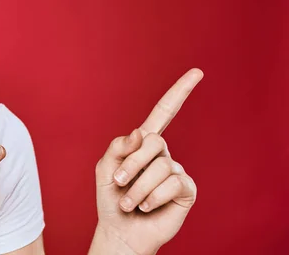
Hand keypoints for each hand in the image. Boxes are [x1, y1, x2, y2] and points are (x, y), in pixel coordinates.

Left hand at [92, 68, 202, 254]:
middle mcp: (163, 153)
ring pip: (160, 167)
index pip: (164, 113)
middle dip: (131, 164)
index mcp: (144, 143)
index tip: (197, 72)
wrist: (120, 230)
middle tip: (117, 183)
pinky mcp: (186, 190)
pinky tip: (146, 206)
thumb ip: (118, 147)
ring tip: (129, 202)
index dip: (179, 92)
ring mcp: (176, 171)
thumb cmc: (112, 197)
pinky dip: (152, 197)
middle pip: (154, 142)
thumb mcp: (105, 168)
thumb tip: (141, 133)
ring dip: (137, 188)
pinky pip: (172, 184)